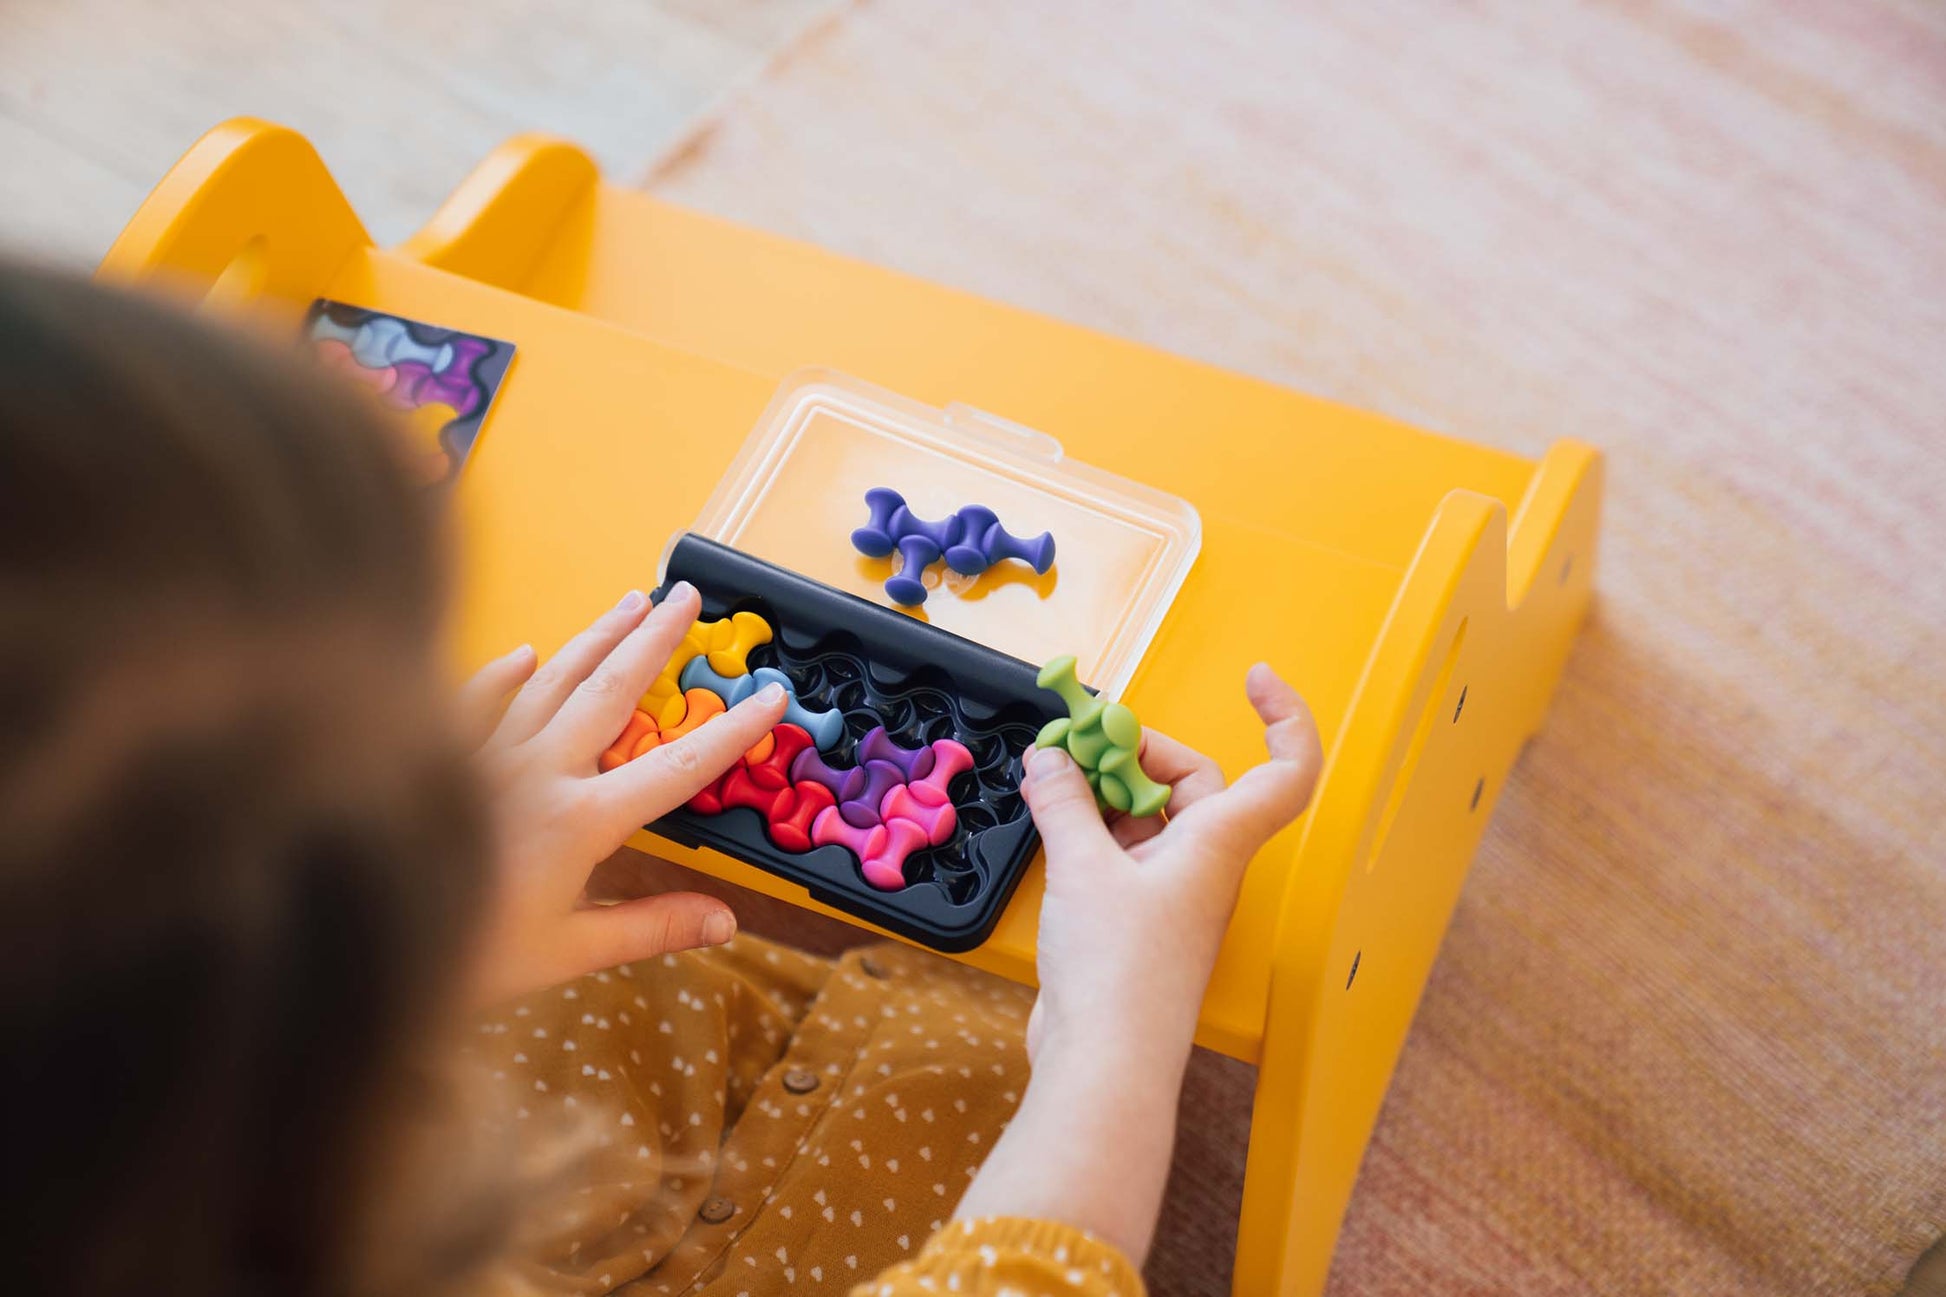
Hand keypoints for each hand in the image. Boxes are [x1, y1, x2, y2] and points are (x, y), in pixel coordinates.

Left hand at [457, 584, 787, 1005]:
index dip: (733, 732)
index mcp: (580, 819)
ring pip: (551, 680)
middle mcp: (538, 770)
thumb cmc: (463, 958)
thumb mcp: (566, 953)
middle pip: (611, 691)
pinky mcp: (437, 756)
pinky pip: (476, 699)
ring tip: (631, 601)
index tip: (772, 695)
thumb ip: (649, 928)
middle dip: (657, 639)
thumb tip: (725, 922)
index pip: (677, 766)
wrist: (351, 937)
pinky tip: (522, 653)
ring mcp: (485, 754)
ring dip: (596, 638)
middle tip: (689, 596)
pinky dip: (502, 673)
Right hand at [1018, 663, 1321, 1067]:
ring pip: (1147, 816)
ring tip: (1050, 774)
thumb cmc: (1119, 973)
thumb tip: (1048, 759)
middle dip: (1135, 751)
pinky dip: (1088, 827)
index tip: (1255, 676)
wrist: (1105, 1063)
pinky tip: (1047, 817)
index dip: (1285, 717)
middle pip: (1190, 781)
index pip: (1286, 770)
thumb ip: (1064, 802)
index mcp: (1218, 842)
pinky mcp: (1134, 919)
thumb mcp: (1082, 867)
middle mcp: (1203, 863)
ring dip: (1102, 789)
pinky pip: (1120, 851)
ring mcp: (1169, 892)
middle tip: (1079, 739)